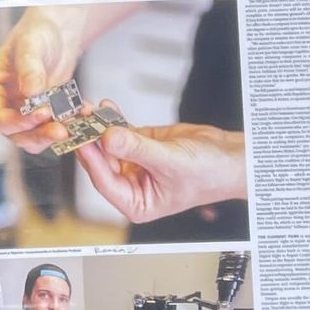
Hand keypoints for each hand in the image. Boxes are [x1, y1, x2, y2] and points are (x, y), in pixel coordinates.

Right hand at [0, 6, 88, 146]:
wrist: (57, 32)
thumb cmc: (35, 33)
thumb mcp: (30, 45)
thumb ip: (28, 67)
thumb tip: (29, 91)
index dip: (19, 122)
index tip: (40, 113)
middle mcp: (4, 106)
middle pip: (17, 134)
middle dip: (39, 134)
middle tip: (59, 129)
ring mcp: (24, 113)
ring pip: (35, 138)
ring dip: (54, 134)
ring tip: (72, 122)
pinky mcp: (44, 114)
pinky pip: (53, 128)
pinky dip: (68, 124)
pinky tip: (81, 112)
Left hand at [78, 124, 246, 222]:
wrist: (229, 157)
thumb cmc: (210, 174)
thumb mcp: (170, 162)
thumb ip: (138, 149)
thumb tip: (109, 138)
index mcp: (137, 202)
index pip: (105, 181)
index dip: (92, 160)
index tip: (81, 140)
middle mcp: (132, 184)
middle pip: (102, 161)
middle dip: (91, 139)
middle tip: (79, 120)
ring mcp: (135, 162)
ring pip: (108, 144)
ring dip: (98, 126)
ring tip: (89, 109)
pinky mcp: (140, 143)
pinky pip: (120, 130)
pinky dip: (111, 118)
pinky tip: (104, 107)